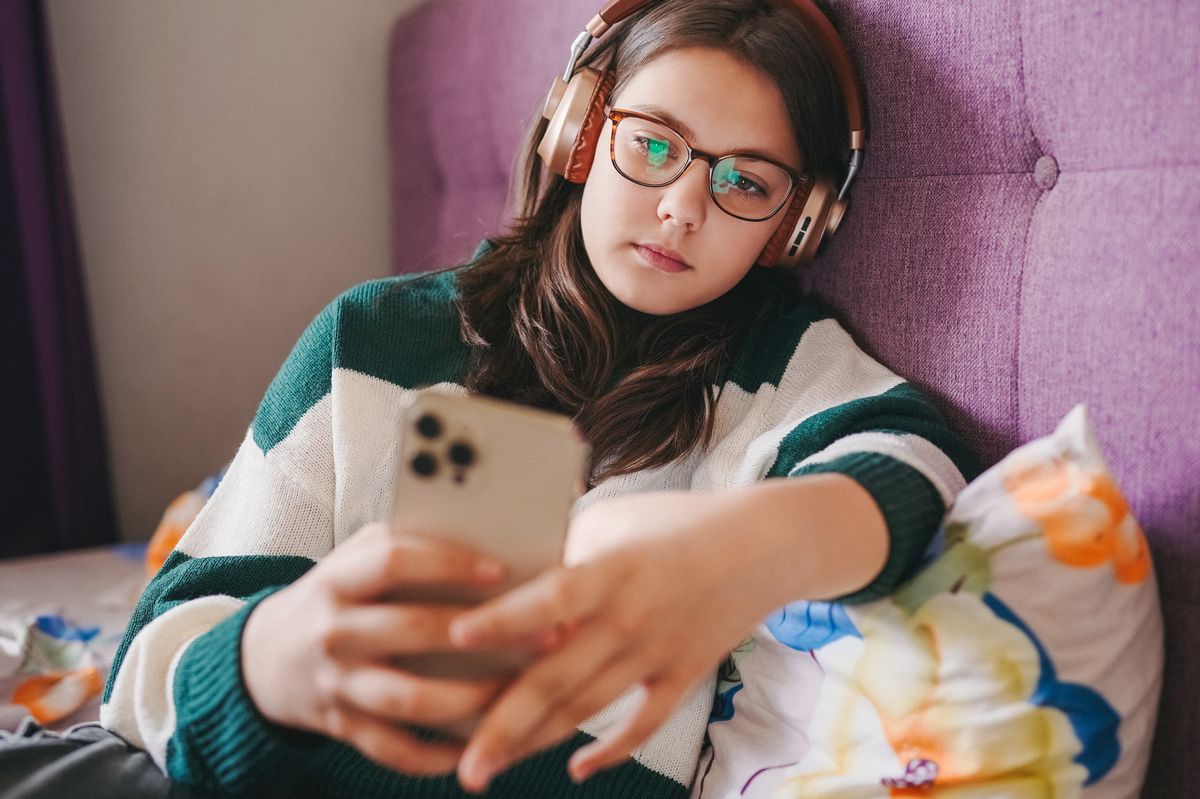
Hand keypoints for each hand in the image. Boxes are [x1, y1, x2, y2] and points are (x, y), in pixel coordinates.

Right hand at [241, 522, 510, 775]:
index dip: (448, 564)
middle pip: (413, 631)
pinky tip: (479, 744)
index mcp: (338, 579)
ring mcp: (337, 685)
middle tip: (545, 635)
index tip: (500, 570)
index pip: (393, 561)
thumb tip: (485, 531)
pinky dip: (438, 754)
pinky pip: (396, 749)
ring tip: (521, 692)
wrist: (265, 657)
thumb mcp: (352, 559)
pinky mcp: (343, 728)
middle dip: (486, 635)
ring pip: (410, 699)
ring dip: (472, 699)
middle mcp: (334, 632)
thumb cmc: (335, 596)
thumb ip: (403, 544)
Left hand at [446, 490, 783, 791]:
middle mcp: (631, 619)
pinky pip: (643, 725)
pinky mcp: (683, 675)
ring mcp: (658, 654)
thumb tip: (503, 576)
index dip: (504, 617)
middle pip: (558, 680)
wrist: (764, 544)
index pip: (551, 598)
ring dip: (535, 743)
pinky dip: (611, 749)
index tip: (456, 637)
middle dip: (504, 726)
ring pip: (587, 710)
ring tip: (489, 768)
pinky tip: (577, 768)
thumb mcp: (613, 519)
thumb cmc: (676, 522)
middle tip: (464, 764)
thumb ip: (561, 548)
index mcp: (611, 571)